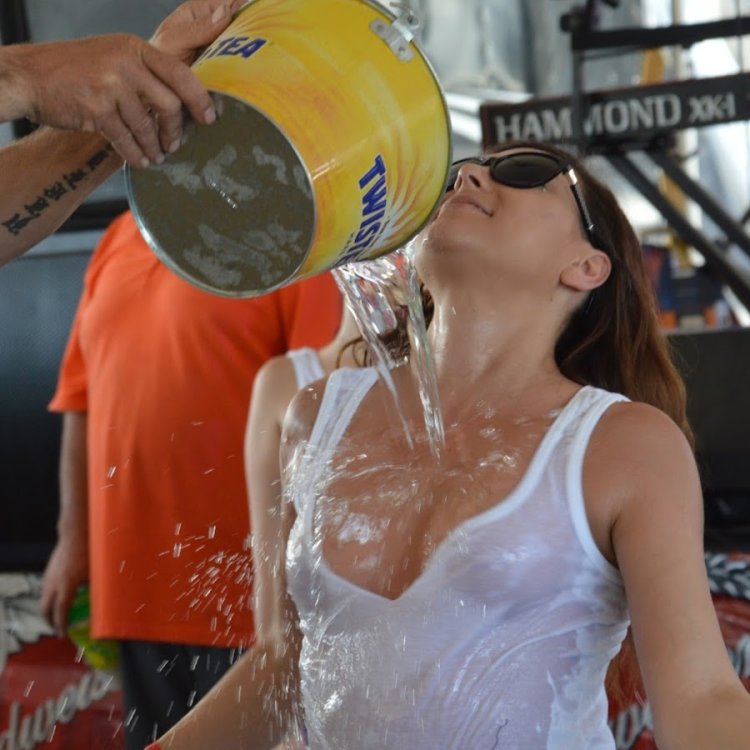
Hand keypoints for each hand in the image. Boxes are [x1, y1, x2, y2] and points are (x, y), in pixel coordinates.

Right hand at [18, 0, 243, 167]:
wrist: (29, 76)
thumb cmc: (74, 71)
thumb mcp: (113, 58)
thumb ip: (144, 74)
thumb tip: (179, 104)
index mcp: (134, 48)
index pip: (179, 73)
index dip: (199, 98)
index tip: (210, 117)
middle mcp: (125, 62)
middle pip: (169, 103)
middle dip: (175, 130)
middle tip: (175, 144)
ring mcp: (110, 84)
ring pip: (147, 126)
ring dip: (154, 147)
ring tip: (156, 156)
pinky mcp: (96, 108)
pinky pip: (127, 140)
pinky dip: (136, 155)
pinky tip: (140, 161)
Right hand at [40, 537, 88, 633]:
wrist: (76, 533)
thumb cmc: (90, 551)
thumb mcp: (96, 572)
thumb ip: (96, 586)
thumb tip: (102, 598)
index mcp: (66, 586)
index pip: (60, 612)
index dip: (61, 625)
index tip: (63, 634)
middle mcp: (54, 583)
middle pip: (45, 609)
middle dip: (49, 620)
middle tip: (58, 627)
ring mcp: (49, 575)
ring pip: (44, 598)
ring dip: (49, 608)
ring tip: (58, 613)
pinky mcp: (49, 569)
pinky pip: (46, 588)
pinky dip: (50, 596)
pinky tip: (60, 594)